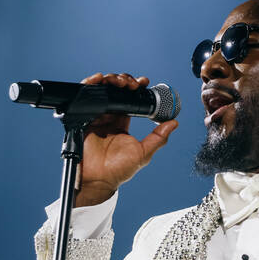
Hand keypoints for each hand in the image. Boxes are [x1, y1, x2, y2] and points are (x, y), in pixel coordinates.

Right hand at [73, 73, 178, 205]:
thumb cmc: (118, 170)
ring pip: (103, 91)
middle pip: (116, 92)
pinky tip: (99, 80)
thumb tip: (174, 123)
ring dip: (111, 81)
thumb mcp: (143, 153)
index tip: (144, 83)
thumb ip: (158, 138)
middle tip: (132, 84)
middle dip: (124, 82)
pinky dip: (91, 85)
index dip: (136, 90)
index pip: (130, 101)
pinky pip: (86, 98)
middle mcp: (109, 119)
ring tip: (120, 82)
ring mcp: (96, 118)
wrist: (98, 179)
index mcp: (122, 124)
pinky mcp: (84, 119)